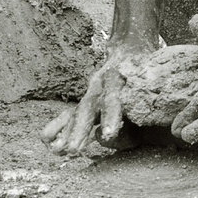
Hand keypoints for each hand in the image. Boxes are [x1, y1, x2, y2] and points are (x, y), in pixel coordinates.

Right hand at [40, 40, 151, 154]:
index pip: (114, 97)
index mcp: (121, 76)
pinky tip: (46, 140)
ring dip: (68, 133)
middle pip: (89, 107)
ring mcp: (92, 90)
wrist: (131, 45)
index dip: (111, 116)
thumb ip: (144, 105)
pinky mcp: (87, 98)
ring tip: (58, 152)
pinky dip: (58, 126)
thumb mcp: (152, 81)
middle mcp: (102, 83)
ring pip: (78, 112)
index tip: (109, 135)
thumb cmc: (148, 71)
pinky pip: (69, 113)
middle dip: (81, 130)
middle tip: (74, 150)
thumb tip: (132, 129)